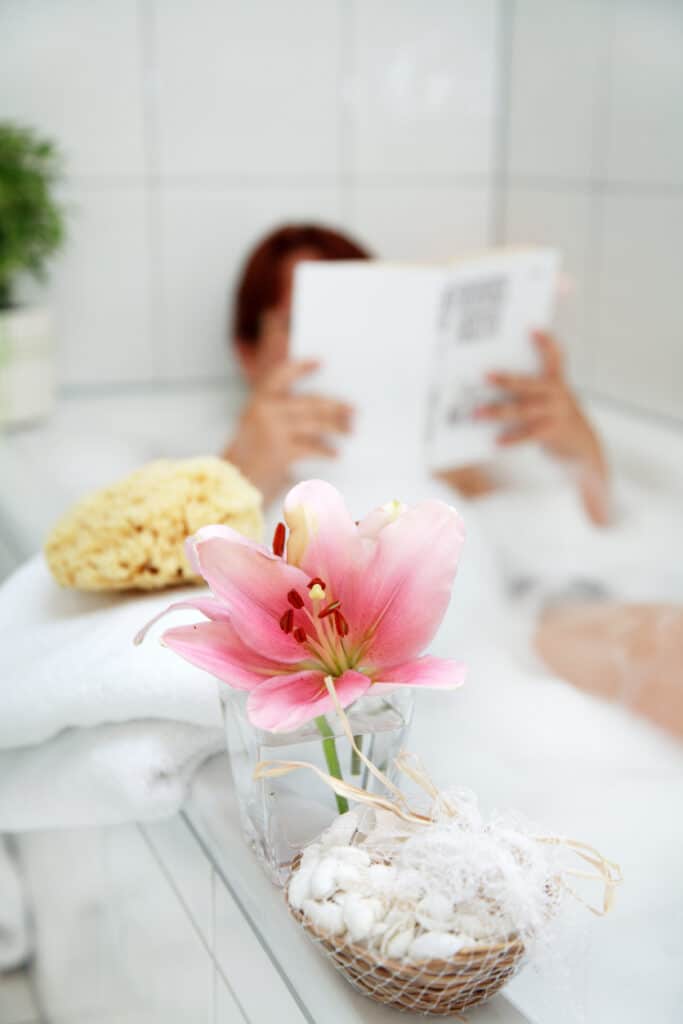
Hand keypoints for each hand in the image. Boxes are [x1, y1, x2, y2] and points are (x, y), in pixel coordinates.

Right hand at [223, 360, 352, 502]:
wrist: (229, 488)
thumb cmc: (245, 462)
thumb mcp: (254, 431)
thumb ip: (279, 416)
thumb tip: (321, 411)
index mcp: (257, 403)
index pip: (280, 375)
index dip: (300, 367)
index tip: (320, 362)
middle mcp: (264, 411)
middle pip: (310, 401)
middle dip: (335, 405)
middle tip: (352, 409)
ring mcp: (273, 429)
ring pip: (316, 421)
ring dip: (337, 426)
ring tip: (349, 430)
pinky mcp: (282, 451)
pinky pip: (313, 446)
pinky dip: (327, 451)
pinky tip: (335, 453)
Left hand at [475, 331, 609, 522]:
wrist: (582, 443)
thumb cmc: (557, 414)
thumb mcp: (551, 395)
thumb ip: (530, 387)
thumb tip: (494, 382)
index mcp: (556, 380)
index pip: (554, 357)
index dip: (546, 343)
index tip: (533, 329)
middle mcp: (556, 393)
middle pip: (528, 384)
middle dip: (506, 380)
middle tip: (485, 375)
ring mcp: (553, 412)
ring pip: (522, 409)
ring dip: (498, 411)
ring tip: (477, 412)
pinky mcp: (550, 431)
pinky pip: (527, 434)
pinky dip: (511, 438)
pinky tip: (496, 440)